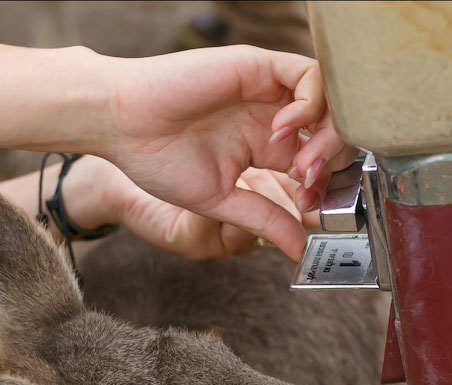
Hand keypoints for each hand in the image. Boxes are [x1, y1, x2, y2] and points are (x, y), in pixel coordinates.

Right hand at [100, 46, 354, 260]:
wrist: (119, 124)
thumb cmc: (156, 158)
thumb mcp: (220, 201)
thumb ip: (265, 220)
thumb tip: (301, 250)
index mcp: (264, 147)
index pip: (318, 162)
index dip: (325, 186)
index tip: (310, 208)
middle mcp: (272, 115)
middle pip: (332, 132)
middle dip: (333, 162)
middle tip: (310, 185)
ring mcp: (268, 91)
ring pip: (330, 103)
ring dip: (327, 136)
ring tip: (301, 164)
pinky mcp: (259, 66)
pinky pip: (309, 76)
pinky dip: (310, 105)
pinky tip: (282, 131)